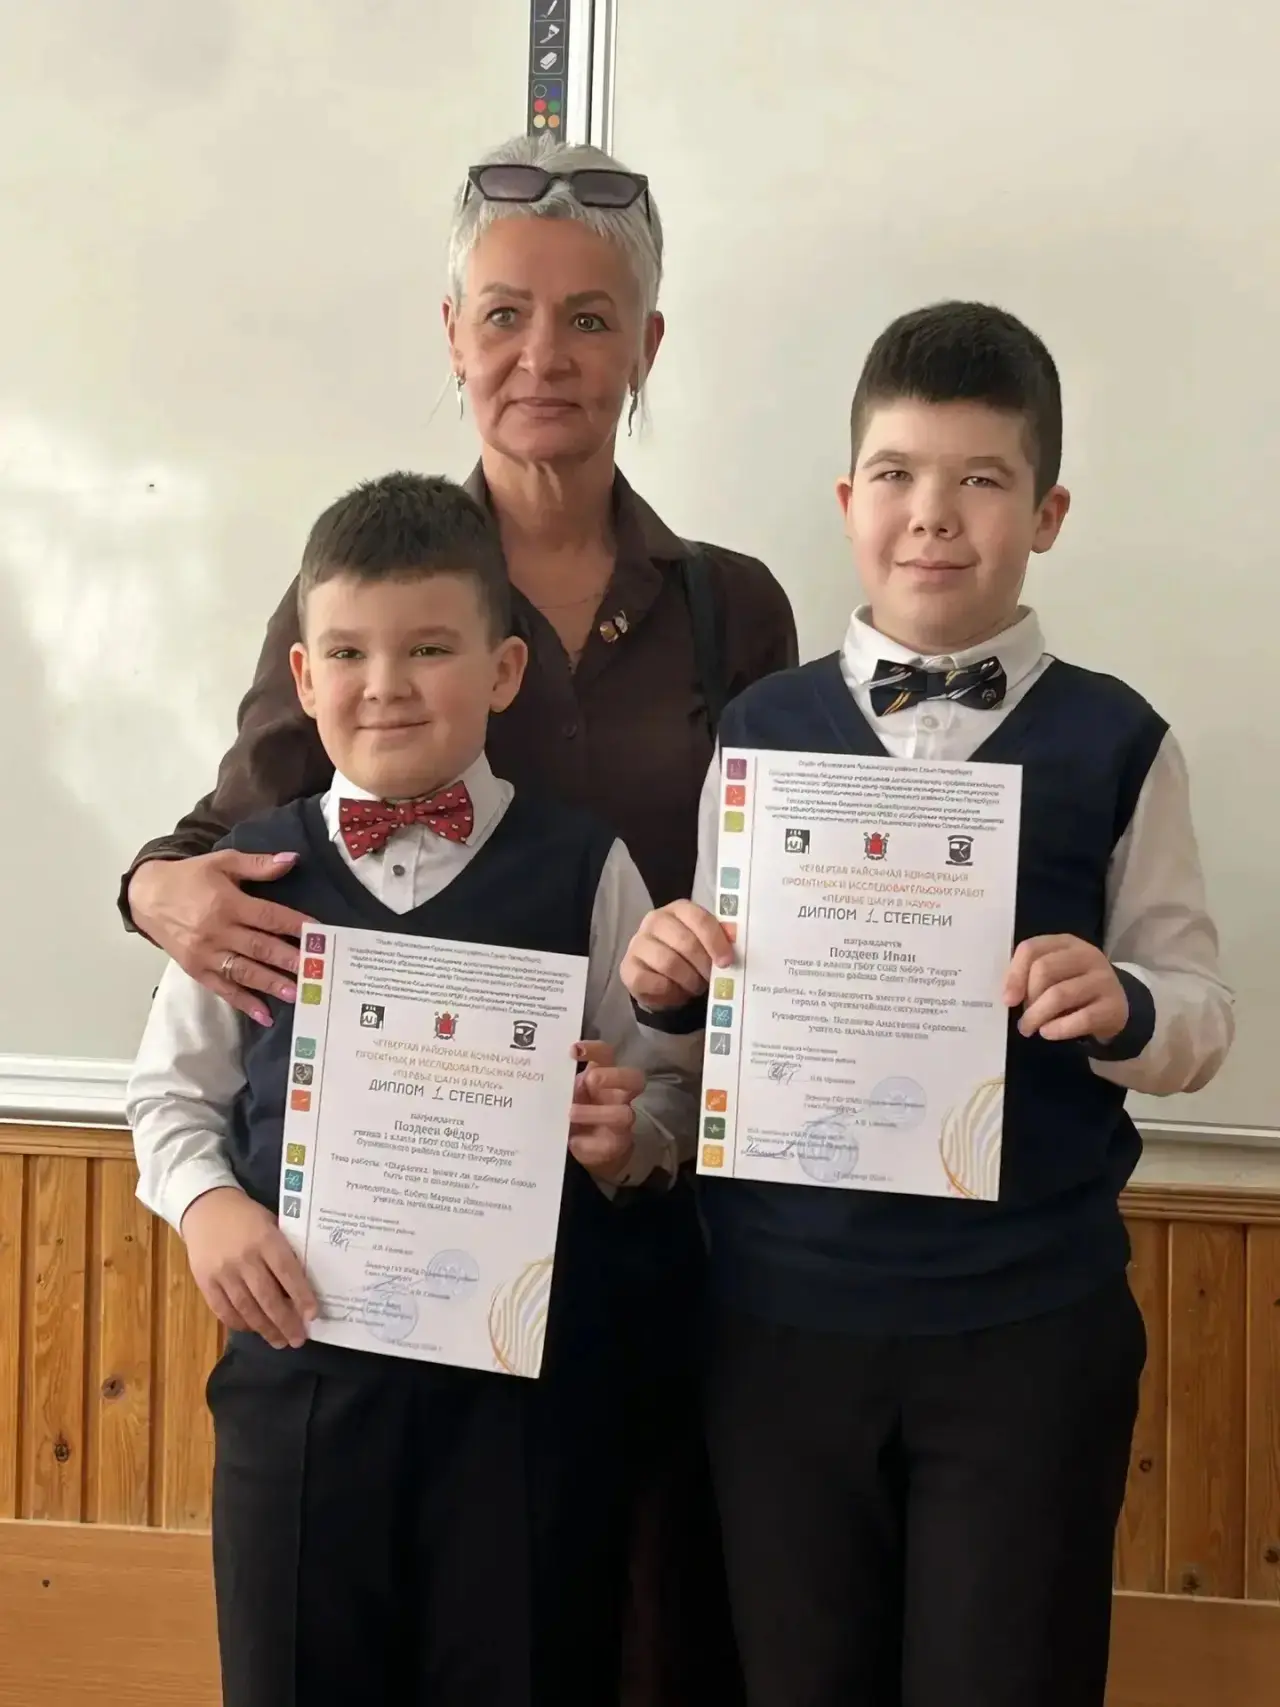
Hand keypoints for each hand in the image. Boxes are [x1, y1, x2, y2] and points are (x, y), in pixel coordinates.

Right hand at [129, 852, 311, 1024]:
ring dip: (271, 984)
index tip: (319, 934)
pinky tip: (265, 1015)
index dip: (295, 925)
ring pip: (245, 972)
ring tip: (297, 994)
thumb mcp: (222, 862)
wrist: (146, 897)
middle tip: (316, 971)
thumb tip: (292, 860)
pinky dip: (244, 1003)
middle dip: (289, 959)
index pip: (268, 916)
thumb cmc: (189, 878)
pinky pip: (224, 989)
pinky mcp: (197, 970)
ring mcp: (206, 954)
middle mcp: (217, 931)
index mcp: (226, 903)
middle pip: (259, 947)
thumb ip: (257, 865)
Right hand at [181, 1187, 317, 1348]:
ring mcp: (222, 1272)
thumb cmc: (246, 1216)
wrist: (204, 1207)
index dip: (301, 1296)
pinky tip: (253, 1329)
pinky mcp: (205, 1281)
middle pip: (267, 1297)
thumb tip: (301, 1286)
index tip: (312, 1315)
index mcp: (265, 1239)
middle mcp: (244, 1258)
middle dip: (285, 1322)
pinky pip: (223, 1310)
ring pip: (246, 1308)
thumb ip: (282, 1251)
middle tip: (298, 1339)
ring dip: (265, 1329)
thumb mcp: (271, 1224)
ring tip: (279, 1341)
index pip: (287, 1272)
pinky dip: (240, 1323)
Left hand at [568, 1040, 643, 1181]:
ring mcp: (622, 1122)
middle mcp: (620, 1096)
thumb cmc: (578, 1109)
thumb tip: (541, 1076)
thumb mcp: (569, 1093)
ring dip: (595, 1113)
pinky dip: (587, 1142)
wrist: (589, 1146)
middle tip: (589, 1080)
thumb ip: (562, 1083)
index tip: (573, 1051)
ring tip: (571, 1114)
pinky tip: (572, 1141)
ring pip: (624, 1114)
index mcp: (606, 1077)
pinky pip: (607, 1144)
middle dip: (612, 1076)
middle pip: (634, 1078)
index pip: (607, 1055)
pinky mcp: (616, 1146)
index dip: (595, 1049)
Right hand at [620, 900, 733, 1010]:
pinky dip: (668, 991)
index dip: (715, 941)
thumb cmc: (690, 957)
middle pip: (685, 942)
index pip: (699, 918)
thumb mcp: (707, 945)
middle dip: (702, 965)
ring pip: (668, 962)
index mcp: (679, 910)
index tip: (726, 962)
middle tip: (710, 979)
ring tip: (695, 987)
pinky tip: (675, 992)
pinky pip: (651, 981)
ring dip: (688, 980)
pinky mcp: (627, 967)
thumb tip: (736, 940)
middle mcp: (655, 920)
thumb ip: (720, 940)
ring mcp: (638, 942)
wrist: (661, 980)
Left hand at [1003, 934, 1128, 1043]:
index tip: (1008, 999)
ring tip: (1029, 1029)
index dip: (1014, 974)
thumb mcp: (1053, 975)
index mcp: (1066, 943)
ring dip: (1037, 1016)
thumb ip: (1029, 976)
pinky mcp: (1113, 1006)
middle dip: (1027, 998)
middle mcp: (1087, 955)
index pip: (1032, 948)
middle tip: (1024, 1018)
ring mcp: (1103, 979)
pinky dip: (1059, 1028)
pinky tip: (1048, 1033)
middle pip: (1043, 970)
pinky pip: (1081, 1018)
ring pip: (1059, 995)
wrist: (1115, 1006)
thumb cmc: (1074, 988)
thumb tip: (1009, 996)